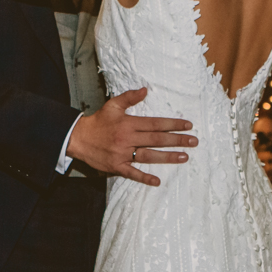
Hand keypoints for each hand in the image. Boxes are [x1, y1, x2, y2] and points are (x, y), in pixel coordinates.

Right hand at [65, 87, 196, 186]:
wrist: (78, 138)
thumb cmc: (98, 122)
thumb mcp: (113, 105)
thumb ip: (129, 97)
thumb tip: (145, 89)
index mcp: (128, 123)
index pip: (155, 123)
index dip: (172, 124)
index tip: (187, 125)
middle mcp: (127, 139)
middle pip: (156, 140)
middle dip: (176, 140)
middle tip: (194, 142)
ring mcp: (122, 154)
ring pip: (149, 156)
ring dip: (167, 157)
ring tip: (185, 157)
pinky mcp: (116, 166)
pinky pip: (132, 173)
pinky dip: (144, 178)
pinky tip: (157, 181)